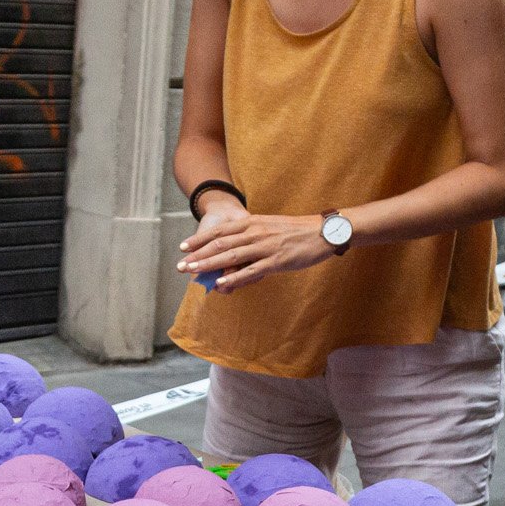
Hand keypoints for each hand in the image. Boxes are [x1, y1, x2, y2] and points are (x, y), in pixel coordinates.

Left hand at [177, 211, 336, 290]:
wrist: (324, 231)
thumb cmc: (298, 231)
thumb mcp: (271, 227)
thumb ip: (254, 235)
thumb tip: (239, 246)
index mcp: (253, 223)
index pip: (219, 231)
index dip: (199, 239)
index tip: (183, 247)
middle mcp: (255, 233)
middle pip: (220, 244)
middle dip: (198, 255)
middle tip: (180, 265)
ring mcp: (265, 247)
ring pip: (231, 257)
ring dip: (209, 266)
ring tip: (193, 273)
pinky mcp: (276, 261)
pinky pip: (251, 270)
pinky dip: (234, 277)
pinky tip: (221, 282)